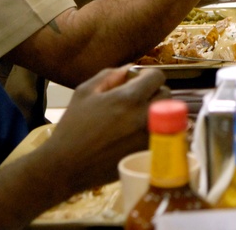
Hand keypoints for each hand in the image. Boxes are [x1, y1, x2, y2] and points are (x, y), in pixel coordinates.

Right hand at [40, 66, 167, 191]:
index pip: (157, 76)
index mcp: (129, 98)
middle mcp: (144, 116)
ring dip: (158, 112)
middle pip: (166, 94)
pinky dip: (157, 130)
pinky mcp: (149, 154)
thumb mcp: (84, 92)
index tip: (140, 81)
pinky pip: (164, 135)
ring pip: (168, 116)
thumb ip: (110, 75)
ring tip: (139, 116)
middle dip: (154, 92)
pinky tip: (139, 133)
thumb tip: (130, 68)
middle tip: (139, 99)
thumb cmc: (72, 127)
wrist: (66, 166)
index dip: (148, 76)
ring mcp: (149, 137)